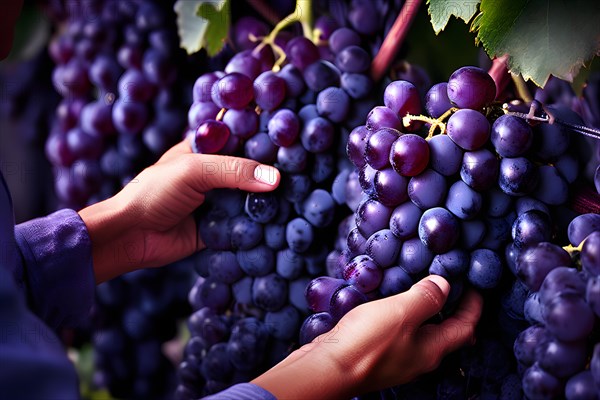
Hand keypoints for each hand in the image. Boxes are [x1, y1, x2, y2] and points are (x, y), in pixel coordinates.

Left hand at [79, 140, 279, 282]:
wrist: (131, 236)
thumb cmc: (155, 192)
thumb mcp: (194, 171)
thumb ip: (234, 171)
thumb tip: (275, 178)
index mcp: (204, 151)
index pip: (240, 140)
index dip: (262, 140)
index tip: (290, 142)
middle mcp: (213, 174)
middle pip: (249, 170)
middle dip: (270, 174)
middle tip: (301, 173)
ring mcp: (216, 201)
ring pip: (249, 198)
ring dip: (266, 201)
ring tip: (297, 198)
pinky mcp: (217, 227)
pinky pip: (243, 224)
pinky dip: (257, 224)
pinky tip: (278, 223)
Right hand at [252, 275, 482, 398]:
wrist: (327, 368)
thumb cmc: (367, 342)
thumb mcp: (402, 312)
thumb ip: (426, 297)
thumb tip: (444, 285)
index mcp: (431, 349)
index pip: (464, 327)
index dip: (473, 306)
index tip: (475, 288)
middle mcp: (418, 358)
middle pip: (445, 335)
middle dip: (453, 313)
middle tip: (453, 290)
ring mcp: (397, 359)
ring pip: (420, 335)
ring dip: (426, 314)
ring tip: (421, 291)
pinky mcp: (376, 355)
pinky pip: (398, 334)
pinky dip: (402, 318)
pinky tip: (390, 306)